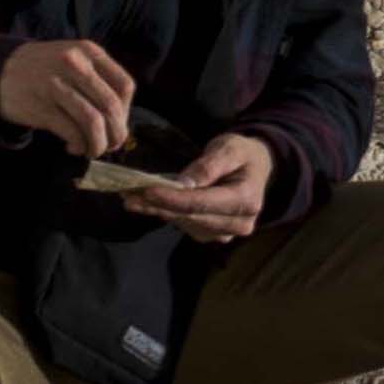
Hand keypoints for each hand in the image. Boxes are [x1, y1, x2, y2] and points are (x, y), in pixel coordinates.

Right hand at [0, 37, 140, 157]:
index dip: (127, 111)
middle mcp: (75, 65)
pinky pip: (72, 132)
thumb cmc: (43, 69)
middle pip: (111, 106)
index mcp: (89, 52)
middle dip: (117, 133)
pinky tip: (73, 146)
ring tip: (93, 150)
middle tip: (112, 145)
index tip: (119, 124)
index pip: (124, 86)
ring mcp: (56, 85)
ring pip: (93, 122)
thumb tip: (120, 118)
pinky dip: (79, 145)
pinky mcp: (41, 107)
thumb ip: (97, 78)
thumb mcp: (73, 58)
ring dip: (99, 143)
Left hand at [121, 130, 277, 246]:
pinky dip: (164, 213)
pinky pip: (184, 226)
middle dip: (159, 206)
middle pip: (191, 217)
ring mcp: (225, 233)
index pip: (203, 203)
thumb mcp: (229, 149)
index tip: (147, 190)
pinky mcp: (212, 235)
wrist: (253, 167)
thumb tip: (183, 184)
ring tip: (132, 198)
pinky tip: (146, 205)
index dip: (173, 199)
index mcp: (247, 200)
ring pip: (184, 224)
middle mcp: (239, 223)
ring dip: (157, 211)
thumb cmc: (242, 154)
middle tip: (129, 195)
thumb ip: (209, 165)